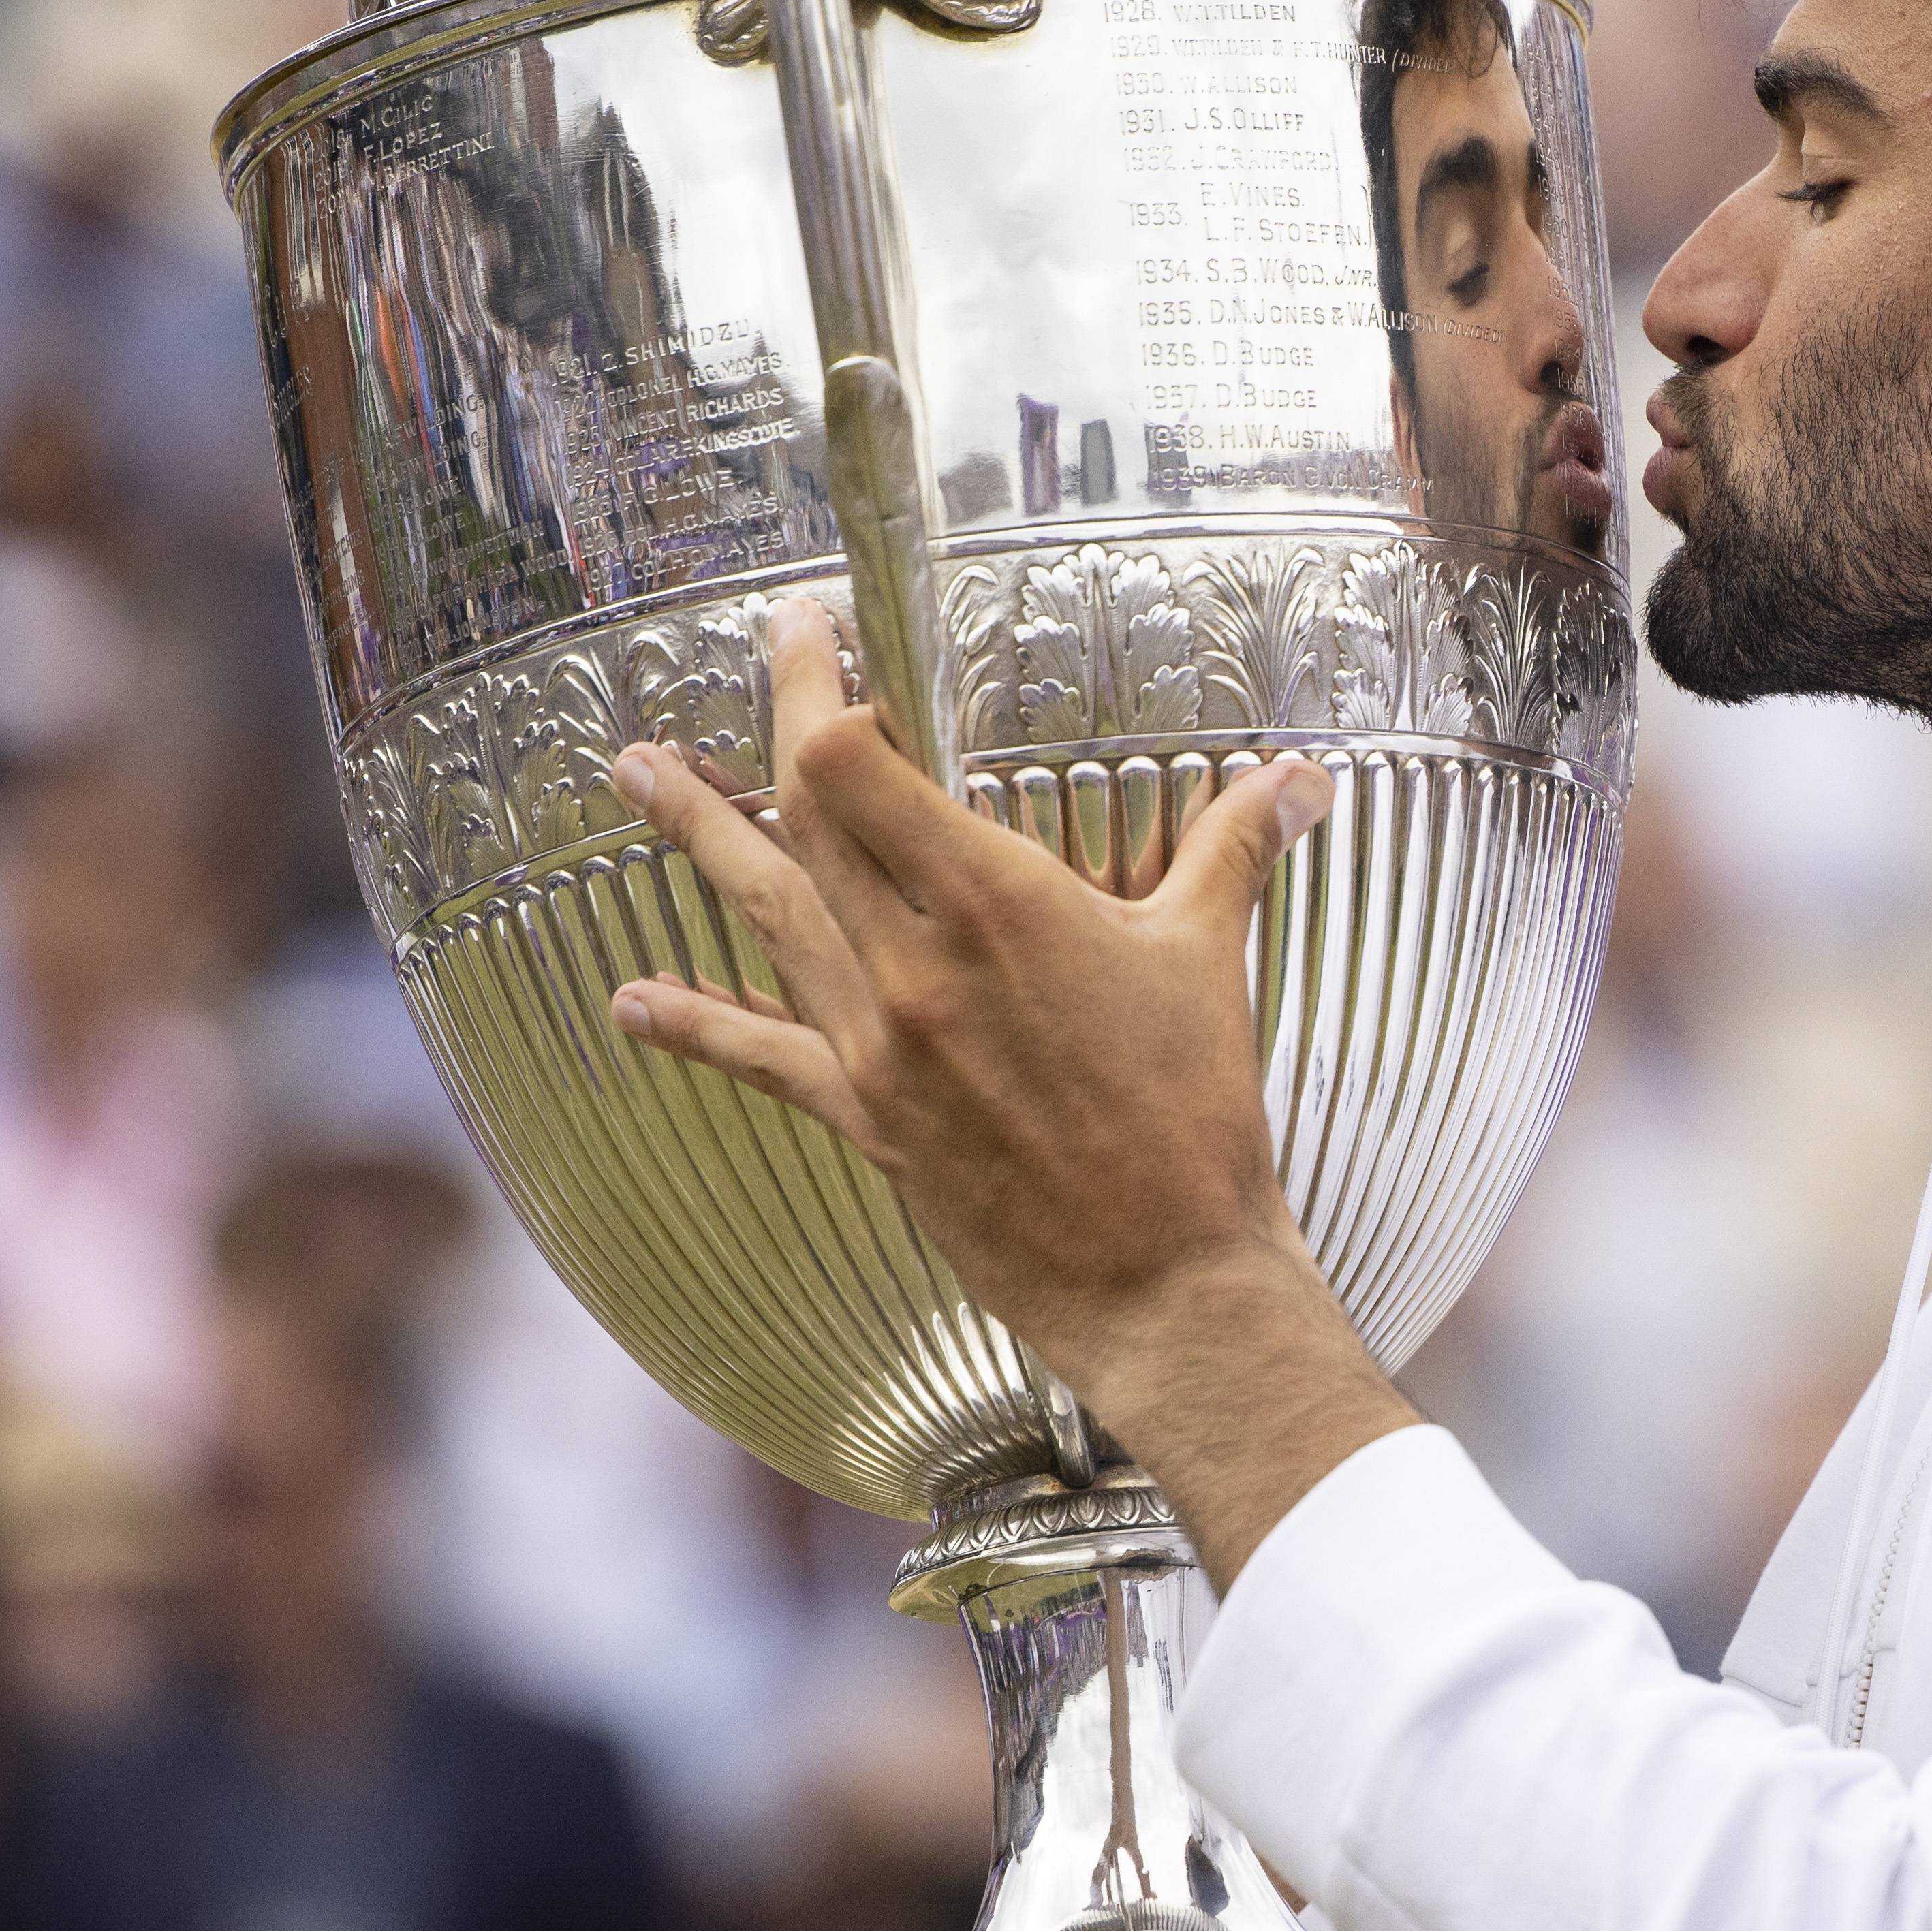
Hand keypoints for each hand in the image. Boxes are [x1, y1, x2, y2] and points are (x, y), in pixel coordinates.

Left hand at [602, 604, 1421, 1575]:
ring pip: (765, 910)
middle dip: (774, 718)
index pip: (860, 769)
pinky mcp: (864, 1115)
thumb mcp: (1207, 961)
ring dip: (695, 832)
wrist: (1162, 1279)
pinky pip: (758, 1056)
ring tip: (638, 773)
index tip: (831, 651)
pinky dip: (690, 1025)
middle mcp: (916, 962)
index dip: (828, 698)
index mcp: (996, 904)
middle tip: (762, 655)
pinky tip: (634, 1003)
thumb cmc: (1191, 1119)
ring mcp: (877, 1041)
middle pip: (805, 813)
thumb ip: (1234, 851)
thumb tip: (1297, 781)